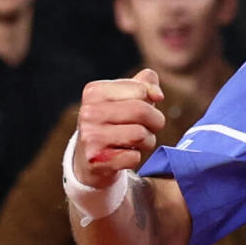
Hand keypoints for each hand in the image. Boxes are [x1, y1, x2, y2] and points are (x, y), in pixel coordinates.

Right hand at [75, 68, 165, 188]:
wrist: (90, 157)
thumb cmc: (115, 122)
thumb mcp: (125, 97)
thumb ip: (145, 84)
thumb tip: (157, 95)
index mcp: (95, 92)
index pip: (140, 89)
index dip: (150, 101)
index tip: (141, 109)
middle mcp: (88, 113)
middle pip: (142, 111)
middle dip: (156, 121)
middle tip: (149, 127)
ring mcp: (90, 137)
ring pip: (140, 135)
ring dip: (148, 141)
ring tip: (136, 142)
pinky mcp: (96, 160)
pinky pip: (133, 157)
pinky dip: (135, 158)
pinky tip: (123, 155)